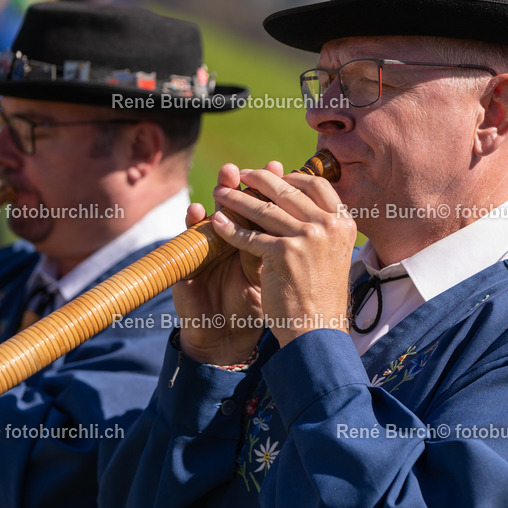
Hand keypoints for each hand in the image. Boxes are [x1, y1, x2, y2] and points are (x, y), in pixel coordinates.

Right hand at [173, 162, 282, 364]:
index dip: (268, 187)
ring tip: (222, 179)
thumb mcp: (280, 272)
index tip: (279, 166)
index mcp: (253, 241)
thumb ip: (286, 244)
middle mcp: (228, 241)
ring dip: (216, 196)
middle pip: (233, 206)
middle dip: (241, 186)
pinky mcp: (187, 270)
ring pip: (209, 217)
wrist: (232, 341)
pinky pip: (188, 243)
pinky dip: (191, 225)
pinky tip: (194, 211)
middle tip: (246, 167)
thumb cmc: (264, 308)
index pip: (259, 206)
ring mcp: (207, 254)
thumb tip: (320, 215)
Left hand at [209, 163, 356, 347]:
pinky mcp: (284, 252)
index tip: (274, 175)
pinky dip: (230, 228)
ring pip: (264, 209)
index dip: (292, 176)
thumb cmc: (322, 297)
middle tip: (240, 174)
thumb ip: (322, 229)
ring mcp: (307, 237)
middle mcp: (329, 225)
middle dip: (259, 179)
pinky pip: (250, 235)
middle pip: (287, 190)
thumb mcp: (333, 255)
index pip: (316, 185)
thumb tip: (300, 204)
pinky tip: (216, 223)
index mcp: (343, 223)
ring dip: (237, 198)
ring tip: (220, 192)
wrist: (317, 331)